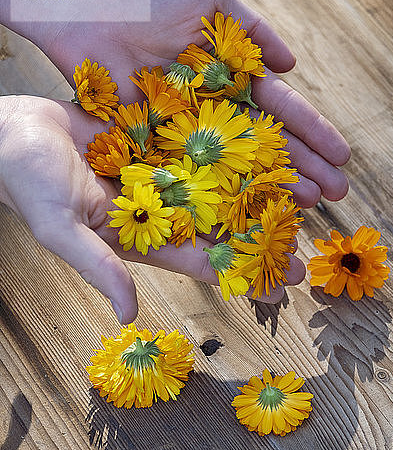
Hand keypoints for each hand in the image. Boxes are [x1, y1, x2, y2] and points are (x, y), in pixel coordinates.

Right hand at [0, 96, 304, 321]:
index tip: (282, 288)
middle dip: (260, 237)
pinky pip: (199, 144)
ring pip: (218, 184)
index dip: (240, 275)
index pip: (201, 262)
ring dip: (256, 191)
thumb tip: (128, 317)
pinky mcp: (155, 139)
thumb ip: (100, 268)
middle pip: (220, 226)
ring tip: (303, 196)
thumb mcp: (63, 229)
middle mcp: (158, 208)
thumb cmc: (28, 183)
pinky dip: (230, 148)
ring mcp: (159, 172)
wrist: (8, 133)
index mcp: (142, 237)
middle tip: (306, 248)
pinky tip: (264, 147)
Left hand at [32, 0, 349, 207]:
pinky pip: (192, 174)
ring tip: (303, 209)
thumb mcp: (212, 0)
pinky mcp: (156, 147)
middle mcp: (214, 110)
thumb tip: (291, 66)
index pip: (280, 110)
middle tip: (333, 195)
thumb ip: (253, 29)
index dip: (310, 133)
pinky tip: (244, 212)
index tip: (340, 157)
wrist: (89, 13)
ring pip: (234, 166)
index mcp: (231, 78)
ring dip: (269, 187)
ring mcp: (186, 132)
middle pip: (264, 145)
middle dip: (301, 168)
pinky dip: (217, 194)